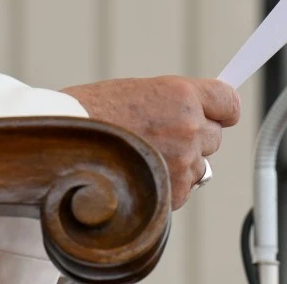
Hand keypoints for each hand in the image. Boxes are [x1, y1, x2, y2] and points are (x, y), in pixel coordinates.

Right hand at [63, 76, 241, 209]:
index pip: (229, 104)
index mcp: (181, 94)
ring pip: (200, 166)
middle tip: (158, 137)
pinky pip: (182, 191)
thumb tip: (201, 120)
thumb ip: (175, 104)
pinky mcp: (171, 193)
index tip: (214, 114)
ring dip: (179, 165)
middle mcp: (188, 127)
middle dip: (193, 139)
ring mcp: (182, 162)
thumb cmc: (90, 115)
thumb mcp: (138, 92)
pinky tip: (136, 175)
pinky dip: (165, 188)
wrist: (57, 145)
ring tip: (141, 157)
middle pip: (214, 138)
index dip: (219, 111)